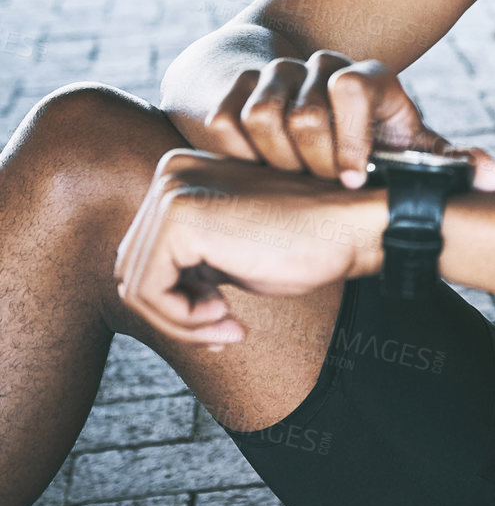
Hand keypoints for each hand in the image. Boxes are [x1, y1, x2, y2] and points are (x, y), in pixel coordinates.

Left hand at [114, 151, 390, 345]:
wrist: (350, 227)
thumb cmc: (306, 244)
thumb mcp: (231, 252)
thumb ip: (189, 263)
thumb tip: (145, 302)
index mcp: (179, 176)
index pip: (145, 253)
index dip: (177, 301)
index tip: (222, 322)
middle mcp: (168, 173)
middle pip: (132, 268)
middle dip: (176, 314)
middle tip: (225, 331)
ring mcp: (172, 191)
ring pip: (135, 285)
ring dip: (181, 322)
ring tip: (228, 327)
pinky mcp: (180, 217)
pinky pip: (150, 291)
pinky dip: (183, 320)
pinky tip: (227, 317)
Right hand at [205, 51, 494, 190]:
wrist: (297, 112)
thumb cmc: (363, 145)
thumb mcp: (405, 153)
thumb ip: (443, 166)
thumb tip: (493, 178)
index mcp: (368, 77)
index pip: (352, 88)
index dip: (351, 142)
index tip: (351, 183)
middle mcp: (319, 65)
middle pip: (303, 113)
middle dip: (311, 164)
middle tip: (317, 189)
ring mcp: (272, 72)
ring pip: (260, 115)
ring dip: (273, 160)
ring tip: (291, 182)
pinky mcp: (231, 88)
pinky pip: (225, 122)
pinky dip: (238, 154)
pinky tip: (258, 173)